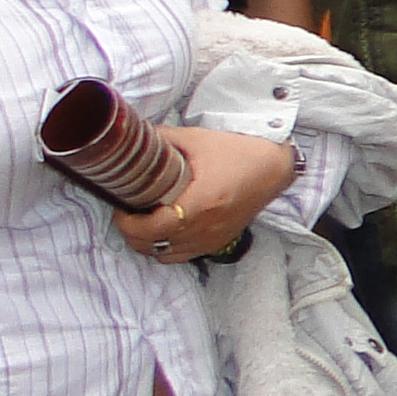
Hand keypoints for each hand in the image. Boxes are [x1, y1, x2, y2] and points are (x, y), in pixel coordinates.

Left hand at [118, 127, 298, 261]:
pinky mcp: (219, 242)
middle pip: (151, 246)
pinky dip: (168, 248)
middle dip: (132, 233)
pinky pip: (183, 256)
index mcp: (197, 205)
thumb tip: (135, 139)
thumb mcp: (197, 139)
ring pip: (165, 255)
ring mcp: (212, 239)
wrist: (275, 167)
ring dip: (149, 243)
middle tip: (128, 213)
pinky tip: (167, 230)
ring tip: (144, 223)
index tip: (121, 208)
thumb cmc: (240, 153)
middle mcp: (204, 229)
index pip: (149, 230)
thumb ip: (163, 140)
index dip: (126, 224)